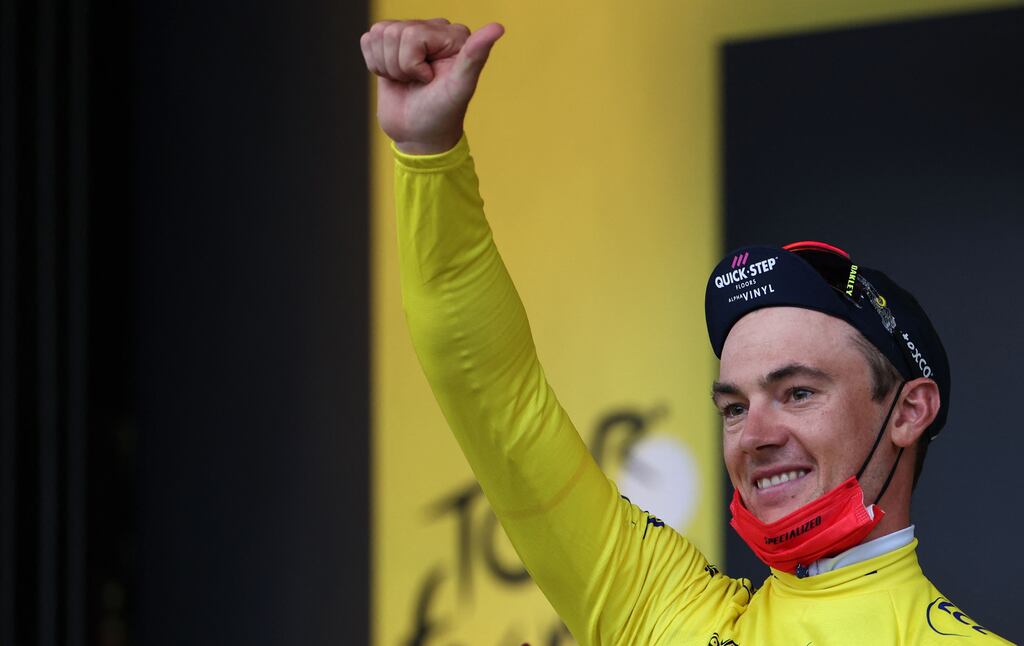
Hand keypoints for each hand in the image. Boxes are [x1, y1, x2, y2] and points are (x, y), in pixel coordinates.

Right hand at [360, 19, 503, 153]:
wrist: (418, 136)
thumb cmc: (441, 114)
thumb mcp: (459, 88)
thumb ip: (475, 57)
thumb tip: (498, 27)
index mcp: (455, 35)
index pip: (412, 34)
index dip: (413, 63)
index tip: (430, 80)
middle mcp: (434, 30)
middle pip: (393, 32)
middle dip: (400, 66)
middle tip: (417, 83)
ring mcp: (411, 36)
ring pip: (379, 34)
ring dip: (387, 66)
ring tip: (407, 81)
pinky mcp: (390, 46)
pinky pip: (368, 39)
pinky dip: (375, 64)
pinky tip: (394, 77)